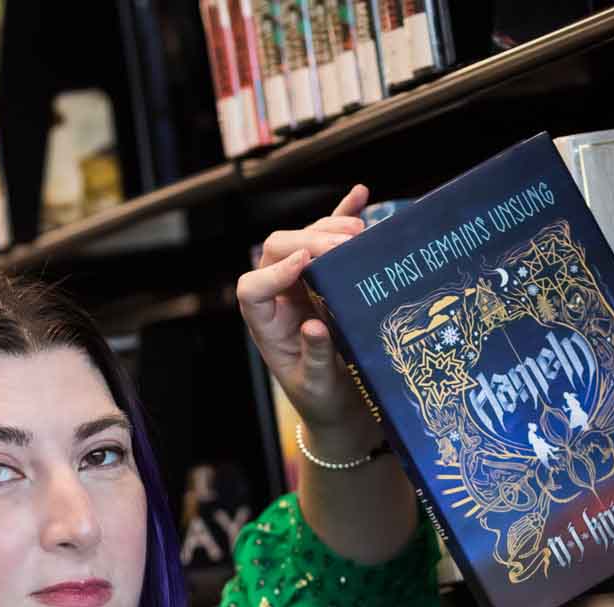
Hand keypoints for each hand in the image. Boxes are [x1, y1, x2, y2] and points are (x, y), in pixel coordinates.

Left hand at [236, 183, 381, 453]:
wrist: (345, 404)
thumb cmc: (324, 400)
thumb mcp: (317, 388)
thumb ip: (314, 359)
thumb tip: (313, 325)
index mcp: (264, 323)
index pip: (252, 287)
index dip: (274, 272)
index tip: (305, 264)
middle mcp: (279, 296)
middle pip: (278, 250)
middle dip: (309, 240)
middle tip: (345, 244)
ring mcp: (303, 282)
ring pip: (305, 239)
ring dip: (330, 228)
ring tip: (360, 232)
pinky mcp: (329, 277)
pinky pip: (332, 240)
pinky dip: (343, 215)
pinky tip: (361, 194)